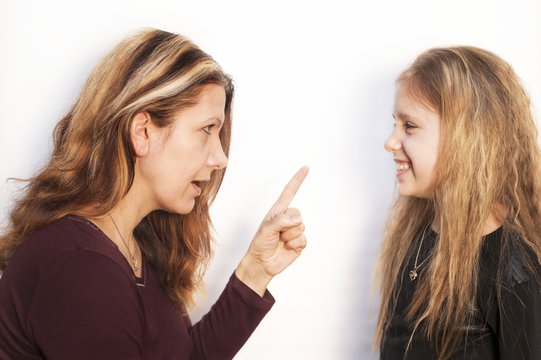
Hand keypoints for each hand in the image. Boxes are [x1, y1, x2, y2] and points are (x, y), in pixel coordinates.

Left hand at [235, 166, 308, 295]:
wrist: (262, 263)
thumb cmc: (260, 244)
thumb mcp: (266, 229)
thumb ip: (282, 221)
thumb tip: (298, 218)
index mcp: (278, 211)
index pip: (290, 192)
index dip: (298, 180)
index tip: (305, 168)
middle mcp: (287, 218)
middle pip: (298, 214)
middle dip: (287, 225)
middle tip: (277, 234)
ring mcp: (294, 230)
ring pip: (301, 227)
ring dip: (289, 236)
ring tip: (280, 241)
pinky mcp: (299, 242)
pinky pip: (303, 239)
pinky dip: (294, 245)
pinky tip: (286, 248)